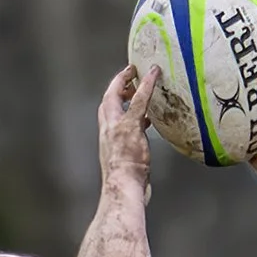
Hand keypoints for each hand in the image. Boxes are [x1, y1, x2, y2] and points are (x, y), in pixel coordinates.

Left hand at [97, 62, 160, 189]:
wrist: (126, 188)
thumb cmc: (127, 159)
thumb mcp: (133, 123)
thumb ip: (140, 99)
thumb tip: (146, 77)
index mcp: (110, 118)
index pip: (114, 90)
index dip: (124, 76)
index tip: (134, 68)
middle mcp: (110, 127)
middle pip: (112, 101)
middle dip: (122, 89)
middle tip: (134, 81)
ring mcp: (116, 140)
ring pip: (120, 116)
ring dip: (129, 106)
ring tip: (140, 101)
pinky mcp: (125, 152)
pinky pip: (130, 130)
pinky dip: (137, 123)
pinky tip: (146, 127)